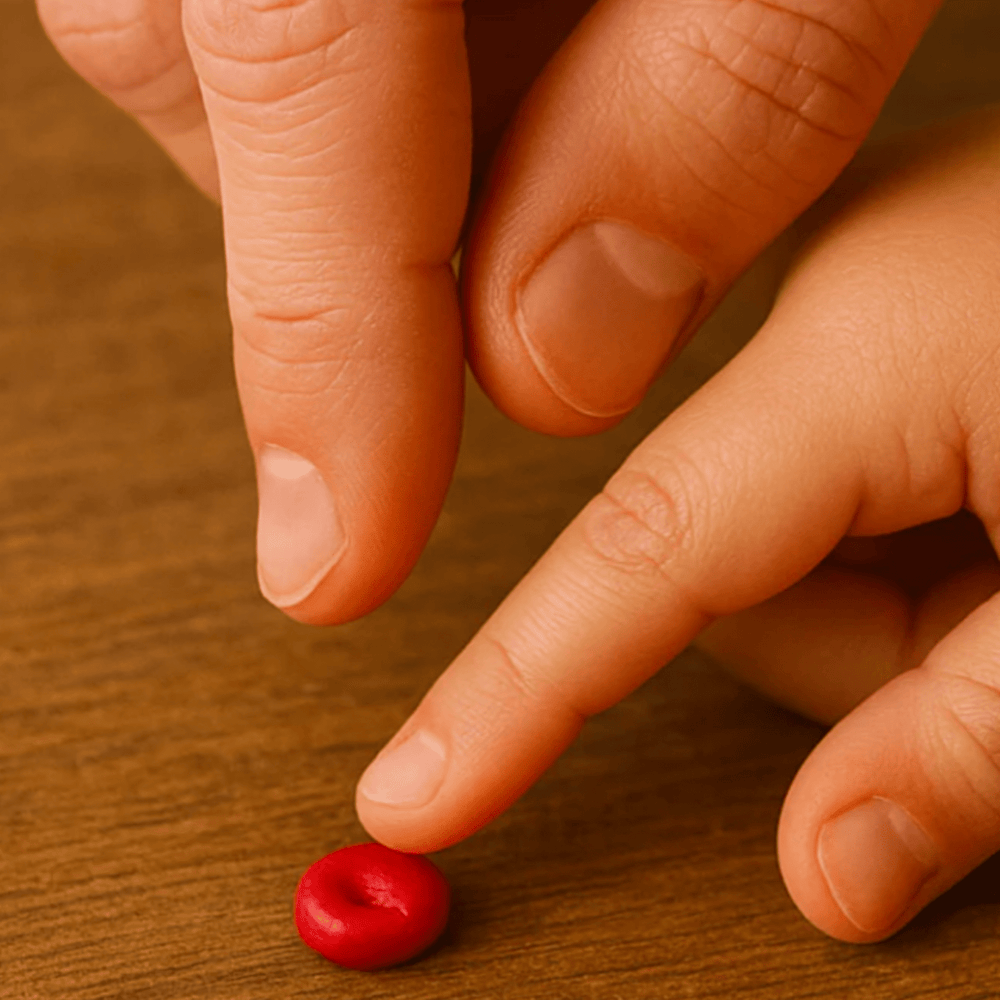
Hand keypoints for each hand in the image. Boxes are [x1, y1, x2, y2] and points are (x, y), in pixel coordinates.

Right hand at [37, 0, 941, 625]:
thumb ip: (718, 97)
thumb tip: (548, 364)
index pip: (293, 86)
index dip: (320, 365)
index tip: (333, 564)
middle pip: (225, 76)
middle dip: (376, 220)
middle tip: (547, 222)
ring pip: (233, 45)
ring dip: (385, 140)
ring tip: (553, 77)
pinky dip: (381, 64)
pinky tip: (512, 23)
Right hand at [356, 105, 999, 943]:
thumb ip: (975, 746)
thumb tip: (828, 873)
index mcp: (869, 331)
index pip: (634, 555)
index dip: (510, 695)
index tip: (414, 792)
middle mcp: (830, 295)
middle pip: (712, 564)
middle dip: (849, 657)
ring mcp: (856, 300)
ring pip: (772, 544)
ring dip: (896, 619)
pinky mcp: (888, 319)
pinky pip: (826, 495)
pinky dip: (913, 559)